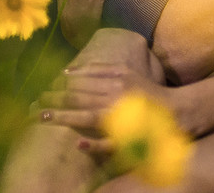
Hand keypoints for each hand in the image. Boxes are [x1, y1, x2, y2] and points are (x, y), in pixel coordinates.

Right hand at [35, 60, 173, 149]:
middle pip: (74, 95)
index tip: (38, 116)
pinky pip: (97, 66)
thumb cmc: (153, 135)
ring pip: (82, 80)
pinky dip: (80, 69)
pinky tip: (66, 72)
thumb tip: (77, 143)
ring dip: (61, 84)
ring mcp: (117, 80)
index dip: (55, 115)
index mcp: (111, 116)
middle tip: (35, 101)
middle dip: (52, 98)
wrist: (178, 112)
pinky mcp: (124, 70)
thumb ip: (102, 146)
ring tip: (46, 88)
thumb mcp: (130, 147)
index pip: (75, 115)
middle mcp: (111, 95)